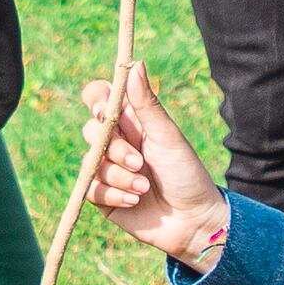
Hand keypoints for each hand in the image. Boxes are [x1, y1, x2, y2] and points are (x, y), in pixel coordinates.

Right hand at [73, 63, 228, 266]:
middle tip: (140, 162)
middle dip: (114, 148)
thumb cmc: (186, 173)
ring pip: (91, 162)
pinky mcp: (103, 196)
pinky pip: (90, 189)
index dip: (96, 100)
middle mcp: (116, 142)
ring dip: (119, 176)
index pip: (99, 97)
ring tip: (144, 186)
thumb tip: (135, 63)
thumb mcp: (167, 136)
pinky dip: (113, 194)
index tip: (104, 111)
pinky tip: (134, 200)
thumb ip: (146, 103)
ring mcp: (108, 169)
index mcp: (132, 121)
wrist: (193, 221)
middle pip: (90, 130)